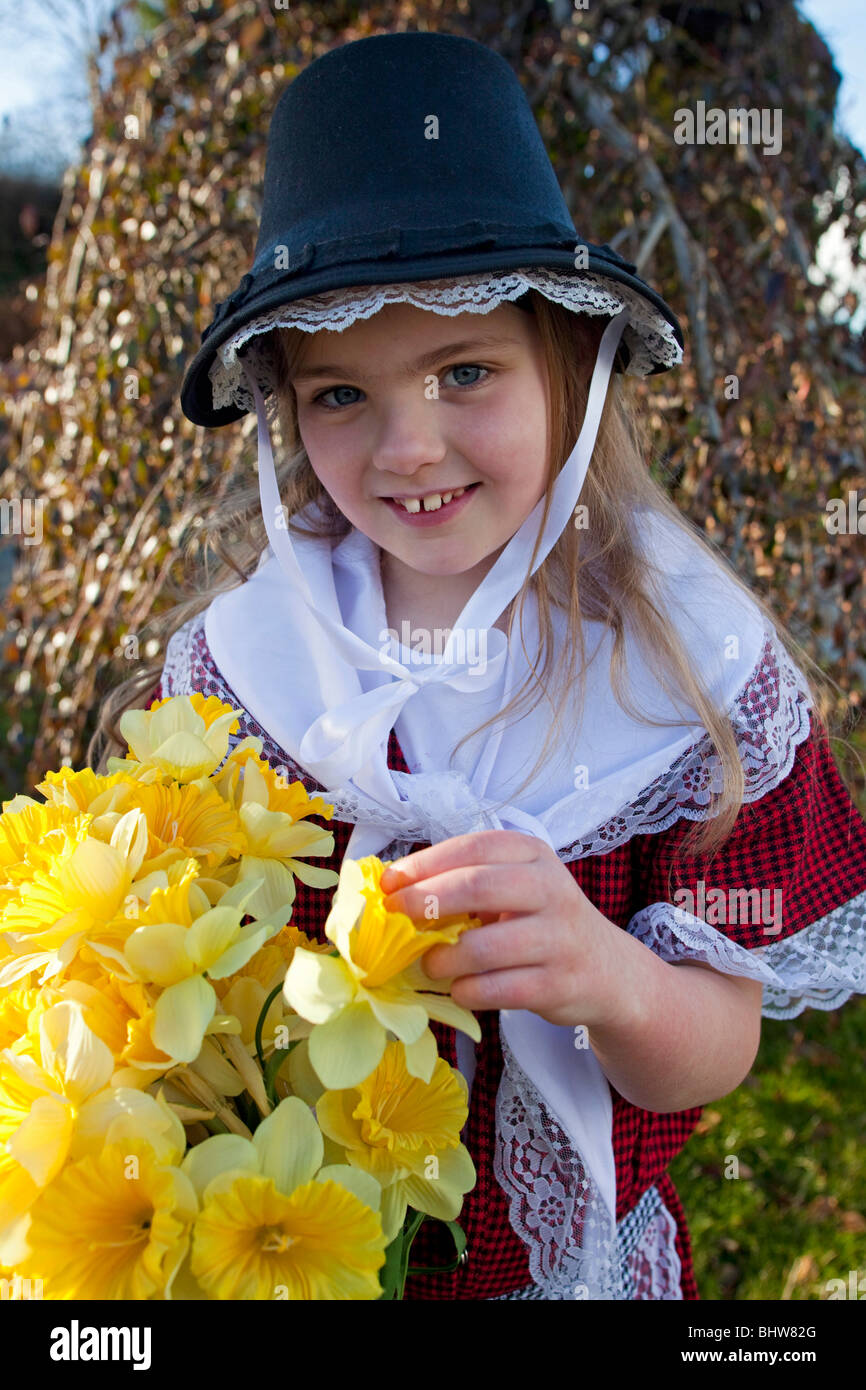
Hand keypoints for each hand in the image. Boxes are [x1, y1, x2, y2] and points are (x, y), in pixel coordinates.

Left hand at [379, 830, 626, 1028]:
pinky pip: (501, 989)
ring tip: (430, 964)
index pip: (473, 848)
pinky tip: (459, 989)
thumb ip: (465, 884)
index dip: (425, 864)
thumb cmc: (540, 922)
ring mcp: (559, 938)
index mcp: (532, 855)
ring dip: (445, 958)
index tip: (389, 883)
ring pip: (486, 946)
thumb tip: (394, 892)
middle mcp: (550, 889)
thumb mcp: (514, 887)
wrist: (604, 969)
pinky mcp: (560, 984)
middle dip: (427, 900)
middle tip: (396, 916)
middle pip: (478, 886)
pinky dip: (469, 991)